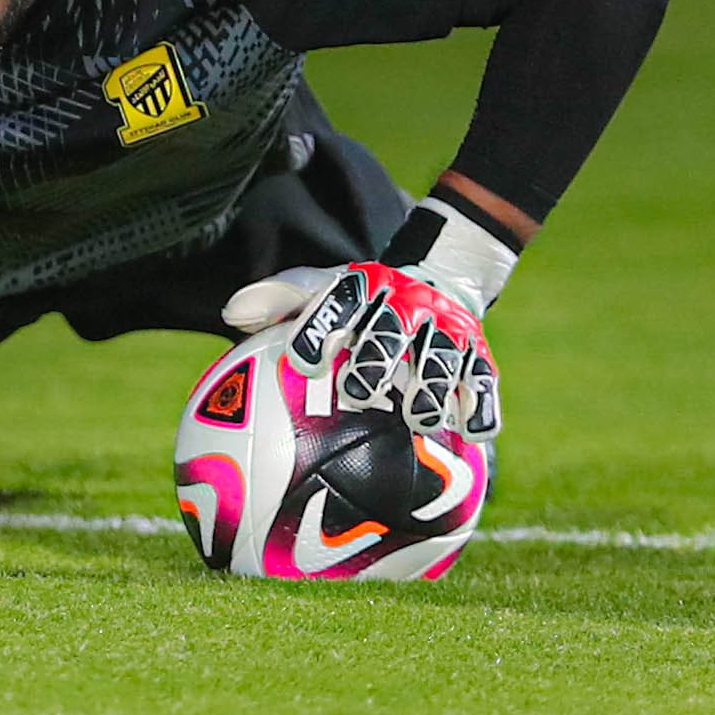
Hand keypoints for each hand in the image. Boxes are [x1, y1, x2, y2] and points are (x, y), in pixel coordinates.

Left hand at [221, 262, 501, 439]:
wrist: (441, 277)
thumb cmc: (362, 300)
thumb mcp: (321, 288)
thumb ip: (277, 300)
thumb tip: (230, 313)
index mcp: (364, 288)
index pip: (338, 301)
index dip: (320, 328)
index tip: (303, 360)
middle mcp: (407, 305)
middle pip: (392, 329)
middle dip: (376, 358)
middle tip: (359, 392)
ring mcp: (446, 330)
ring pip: (442, 356)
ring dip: (431, 387)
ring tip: (420, 420)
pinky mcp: (479, 354)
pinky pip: (485, 381)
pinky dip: (481, 407)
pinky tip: (473, 437)